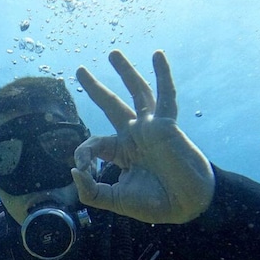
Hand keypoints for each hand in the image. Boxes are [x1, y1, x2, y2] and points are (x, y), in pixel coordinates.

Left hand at [72, 50, 214, 223]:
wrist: (186, 205)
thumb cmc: (155, 203)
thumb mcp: (114, 200)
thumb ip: (90, 190)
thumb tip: (74, 171)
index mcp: (122, 152)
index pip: (93, 143)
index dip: (82, 154)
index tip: (83, 170)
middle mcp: (135, 135)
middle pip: (111, 105)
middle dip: (95, 88)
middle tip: (80, 70)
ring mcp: (151, 127)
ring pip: (136, 93)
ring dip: (126, 72)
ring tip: (113, 54)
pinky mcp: (166, 125)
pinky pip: (166, 95)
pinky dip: (162, 74)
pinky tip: (158, 55)